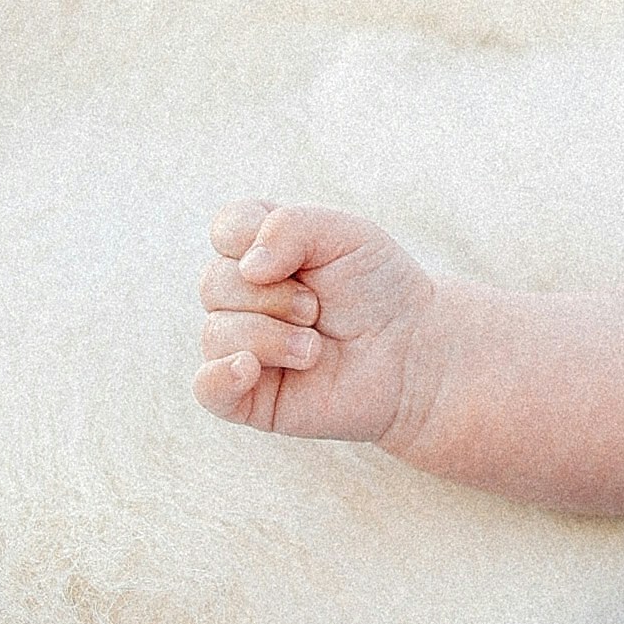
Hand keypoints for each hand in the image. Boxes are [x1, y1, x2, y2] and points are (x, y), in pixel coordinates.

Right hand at [195, 201, 439, 445]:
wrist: (417, 353)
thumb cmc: (380, 290)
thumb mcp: (345, 234)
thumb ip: (290, 226)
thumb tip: (248, 268)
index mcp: (258, 253)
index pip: (227, 229)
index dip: (256, 236)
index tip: (305, 254)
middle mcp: (241, 299)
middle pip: (215, 283)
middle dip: (274, 294)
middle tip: (317, 309)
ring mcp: (241, 348)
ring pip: (217, 333)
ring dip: (273, 336)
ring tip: (316, 348)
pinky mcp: (249, 397)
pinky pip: (206, 389)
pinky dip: (221, 376)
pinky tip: (249, 369)